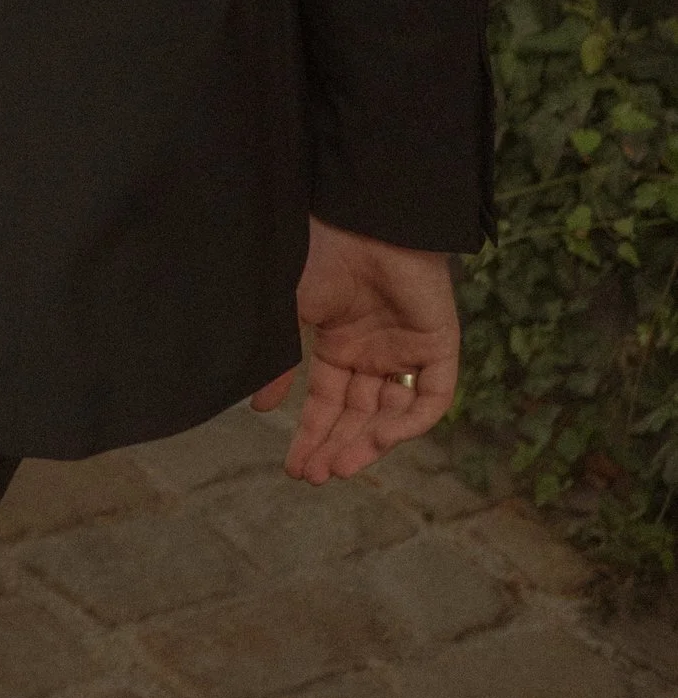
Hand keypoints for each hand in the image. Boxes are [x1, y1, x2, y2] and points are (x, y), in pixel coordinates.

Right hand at [255, 216, 460, 482]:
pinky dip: (410, 422)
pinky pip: (433, 397)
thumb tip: (258, 408)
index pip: (327, 404)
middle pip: (358, 416)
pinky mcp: (438, 345)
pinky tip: (379, 437)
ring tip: (340, 466)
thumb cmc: (319, 257)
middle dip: (336, 447)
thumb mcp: (287, 315)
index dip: (312, 436)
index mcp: (338, 345)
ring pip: (393, 414)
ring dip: (368, 443)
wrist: (362, 220)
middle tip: (315, 476)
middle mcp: (373, 353)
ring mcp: (407, 351)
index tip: (294, 469)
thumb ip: (279, 365)